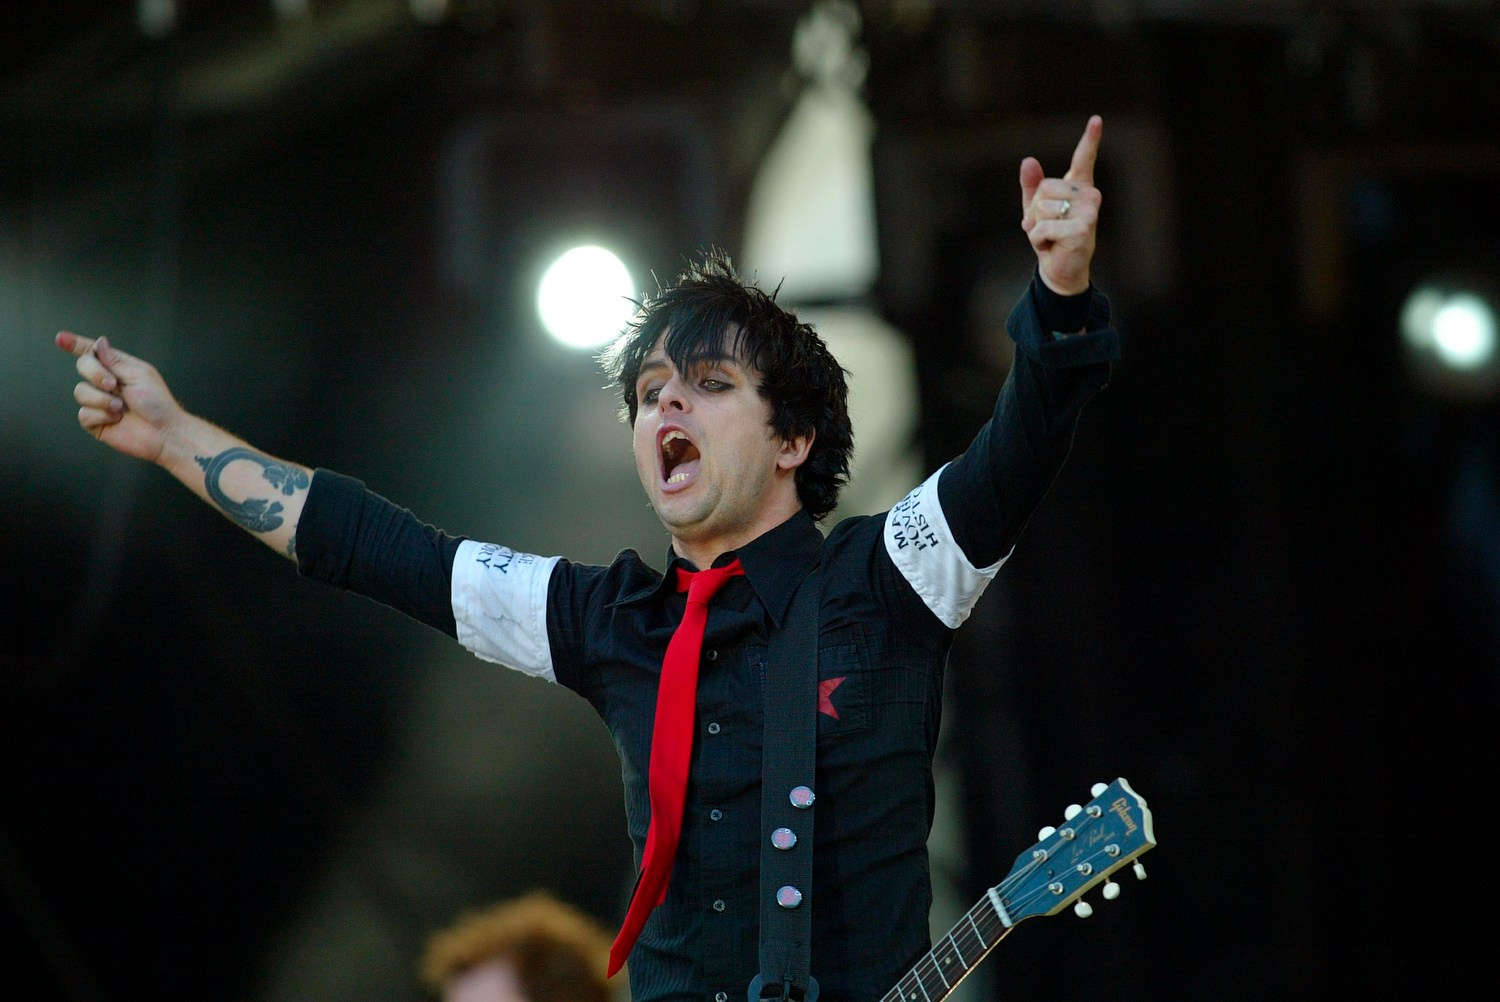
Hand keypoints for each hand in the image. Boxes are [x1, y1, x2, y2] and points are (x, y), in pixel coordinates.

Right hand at [56, 331, 180, 463]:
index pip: (93, 353)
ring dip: (101, 399)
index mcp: (118, 368)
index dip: (76, 345)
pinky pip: (84, 413)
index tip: (61, 338)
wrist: (163, 432)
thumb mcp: (139, 375)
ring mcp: (98, 402)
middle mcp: (105, 383)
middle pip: (83, 366)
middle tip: (112, 384)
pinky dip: (102, 415)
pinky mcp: (95, 421)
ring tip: (120, 407)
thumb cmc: (157, 404)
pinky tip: (117, 419)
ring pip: (80, 391)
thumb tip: (99, 342)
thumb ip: (115, 360)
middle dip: (95, 373)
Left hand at [1019, 115, 1102, 295]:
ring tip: (1051, 237)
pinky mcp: (1082, 228)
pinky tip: (1051, 246)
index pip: (1084, 159)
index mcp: (1078, 187)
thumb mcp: (1036, 209)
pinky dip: (1038, 240)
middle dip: (1035, 211)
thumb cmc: (1050, 237)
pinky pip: (1042, 227)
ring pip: (1041, 207)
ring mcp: (1088, 211)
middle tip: (1048, 227)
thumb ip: (1031, 186)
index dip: (1090, 139)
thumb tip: (1028, 161)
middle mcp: (1088, 195)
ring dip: (1036, 227)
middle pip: (1043, 189)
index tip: (1096, 119)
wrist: (1060, 270)